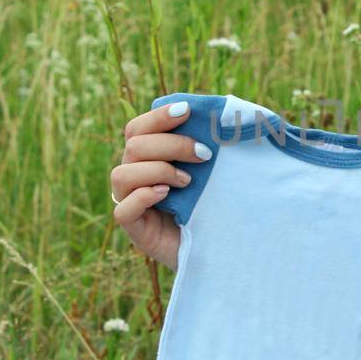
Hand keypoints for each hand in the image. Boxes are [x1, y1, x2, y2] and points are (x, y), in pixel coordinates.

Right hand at [111, 100, 212, 268]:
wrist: (224, 249)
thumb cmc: (223, 203)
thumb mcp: (224, 169)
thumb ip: (225, 141)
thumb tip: (239, 110)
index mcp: (150, 157)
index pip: (138, 128)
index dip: (158, 116)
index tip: (187, 111)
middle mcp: (136, 176)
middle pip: (134, 146)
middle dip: (172, 144)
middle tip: (205, 154)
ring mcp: (132, 202)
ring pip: (121, 174)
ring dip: (158, 170)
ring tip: (188, 181)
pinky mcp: (135, 229)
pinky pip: (122, 210)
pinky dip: (142, 197)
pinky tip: (165, 195)